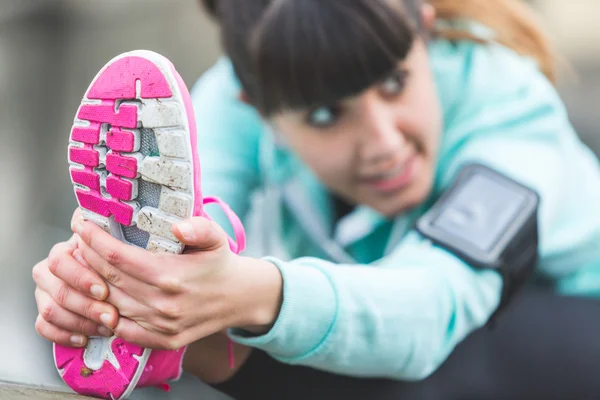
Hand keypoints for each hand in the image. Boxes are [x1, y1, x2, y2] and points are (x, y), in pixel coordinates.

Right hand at [33, 212, 119, 346]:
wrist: (124, 276)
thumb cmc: (127, 256)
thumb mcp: (127, 239)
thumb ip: (112, 229)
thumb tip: (94, 216)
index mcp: (69, 246)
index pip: (61, 259)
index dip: (81, 277)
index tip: (104, 290)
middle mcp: (53, 266)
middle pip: (56, 288)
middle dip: (85, 304)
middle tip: (111, 315)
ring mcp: (47, 289)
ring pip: (50, 308)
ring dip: (79, 321)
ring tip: (107, 327)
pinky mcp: (48, 311)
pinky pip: (44, 326)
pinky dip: (64, 334)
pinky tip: (86, 338)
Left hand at [73, 214, 282, 350]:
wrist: (240, 298)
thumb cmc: (221, 263)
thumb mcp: (216, 238)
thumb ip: (199, 227)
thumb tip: (177, 227)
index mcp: (172, 276)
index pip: (118, 257)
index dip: (94, 239)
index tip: (80, 223)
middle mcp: (163, 304)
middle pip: (108, 278)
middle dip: (86, 256)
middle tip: (78, 239)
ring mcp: (162, 326)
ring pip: (111, 304)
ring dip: (91, 284)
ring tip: (84, 264)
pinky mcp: (163, 340)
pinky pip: (123, 330)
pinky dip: (107, 314)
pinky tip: (101, 296)